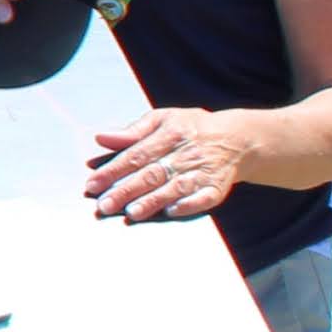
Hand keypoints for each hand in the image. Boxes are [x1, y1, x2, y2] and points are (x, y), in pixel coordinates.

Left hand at [85, 105, 250, 220]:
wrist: (238, 139)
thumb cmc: (191, 129)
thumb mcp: (163, 119)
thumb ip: (132, 131)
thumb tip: (101, 138)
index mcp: (171, 133)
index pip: (136, 154)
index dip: (114, 170)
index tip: (93, 184)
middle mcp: (187, 152)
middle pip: (153, 173)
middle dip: (127, 190)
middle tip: (104, 205)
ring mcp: (204, 171)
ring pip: (175, 188)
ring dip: (153, 201)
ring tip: (131, 213)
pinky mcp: (218, 187)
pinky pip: (204, 198)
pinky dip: (188, 205)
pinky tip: (171, 212)